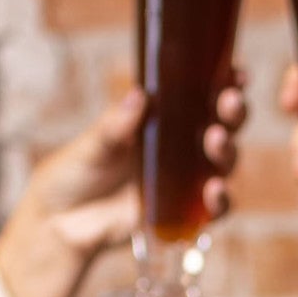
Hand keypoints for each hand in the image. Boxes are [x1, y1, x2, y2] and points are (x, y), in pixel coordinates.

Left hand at [0, 78, 246, 296]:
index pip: (201, 98)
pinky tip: (214, 190)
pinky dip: (221, 202)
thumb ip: (114, 125)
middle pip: (222, 127)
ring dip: (227, 151)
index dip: (225, 84)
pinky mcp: (182, 216)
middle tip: (229, 102)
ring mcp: (184, 182)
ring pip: (222, 164)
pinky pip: (213, 210)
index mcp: (161, 121)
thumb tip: (139, 98)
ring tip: (215, 141)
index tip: (237, 73)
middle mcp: (180, 149)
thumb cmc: (74, 173)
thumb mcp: (90, 144)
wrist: (60, 223)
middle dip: (232, 113)